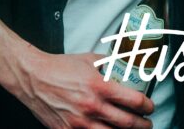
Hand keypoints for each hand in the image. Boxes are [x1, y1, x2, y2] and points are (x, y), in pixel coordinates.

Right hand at [8, 50, 153, 128]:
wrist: (33, 78)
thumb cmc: (61, 68)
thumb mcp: (90, 60)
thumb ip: (110, 65)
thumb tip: (127, 65)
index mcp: (100, 86)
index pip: (134, 101)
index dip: (147, 106)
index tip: (150, 107)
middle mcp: (92, 106)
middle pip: (128, 123)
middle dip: (143, 125)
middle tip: (147, 123)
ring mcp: (79, 123)